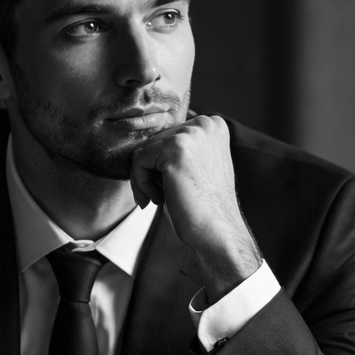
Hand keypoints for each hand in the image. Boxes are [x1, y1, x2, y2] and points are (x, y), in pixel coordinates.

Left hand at [129, 114, 262, 302]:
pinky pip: (139, 160)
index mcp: (212, 125)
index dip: (159, 163)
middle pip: (153, 141)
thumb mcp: (194, 166)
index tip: (164, 186)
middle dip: (149, 172)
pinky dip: (140, 183)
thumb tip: (143, 145)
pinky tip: (158, 199)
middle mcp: (205, 124)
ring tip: (159, 198)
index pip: (166, 136)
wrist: (216, 230)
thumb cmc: (202, 205)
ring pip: (143, 151)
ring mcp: (191, 134)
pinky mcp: (176, 148)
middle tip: (158, 196)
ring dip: (143, 179)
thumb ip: (178, 149)